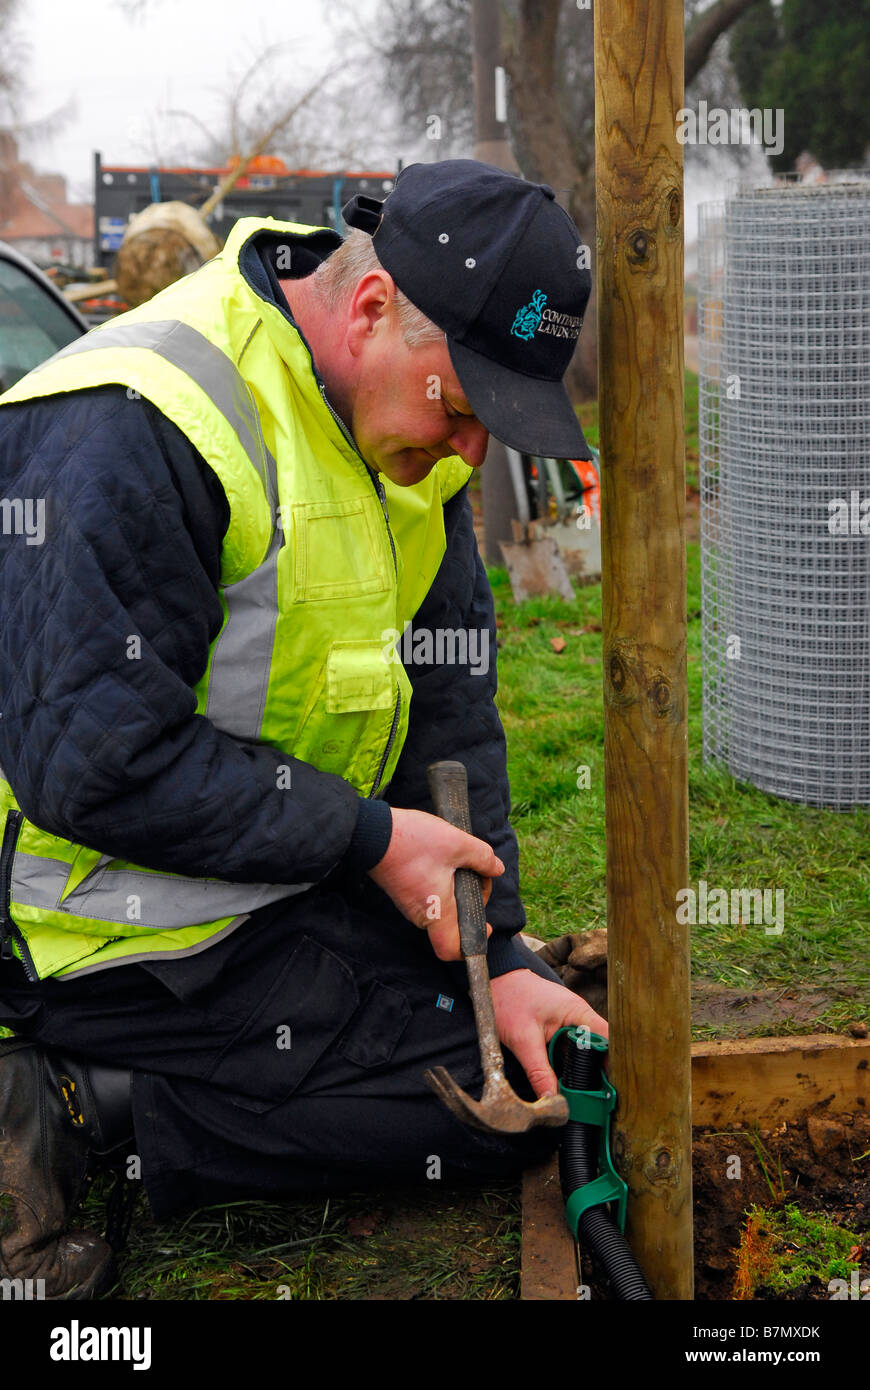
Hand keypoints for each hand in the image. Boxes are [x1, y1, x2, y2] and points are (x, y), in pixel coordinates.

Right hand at [367, 807, 502, 960]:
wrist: (372, 832)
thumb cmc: (413, 841)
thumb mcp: (456, 843)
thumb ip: (482, 857)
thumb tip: (496, 868)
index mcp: (437, 912)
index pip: (452, 950)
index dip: (472, 943)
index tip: (485, 925)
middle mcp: (421, 915)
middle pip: (452, 925)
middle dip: (471, 903)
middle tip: (477, 874)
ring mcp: (409, 904)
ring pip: (441, 909)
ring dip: (457, 890)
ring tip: (459, 861)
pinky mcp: (402, 892)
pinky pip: (429, 898)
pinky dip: (442, 884)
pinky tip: (443, 859)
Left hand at [490, 968, 607, 1097]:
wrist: (496, 982)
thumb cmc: (509, 1000)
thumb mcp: (523, 1040)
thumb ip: (539, 1072)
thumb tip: (552, 1099)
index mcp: (578, 1013)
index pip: (608, 1040)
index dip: (613, 1065)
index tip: (610, 1090)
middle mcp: (579, 1018)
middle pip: (599, 1050)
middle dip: (598, 1074)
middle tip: (597, 1100)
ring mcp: (570, 1024)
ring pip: (585, 1053)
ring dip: (584, 1071)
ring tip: (587, 1097)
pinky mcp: (560, 1031)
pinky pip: (572, 1052)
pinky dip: (571, 1066)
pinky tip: (570, 1083)